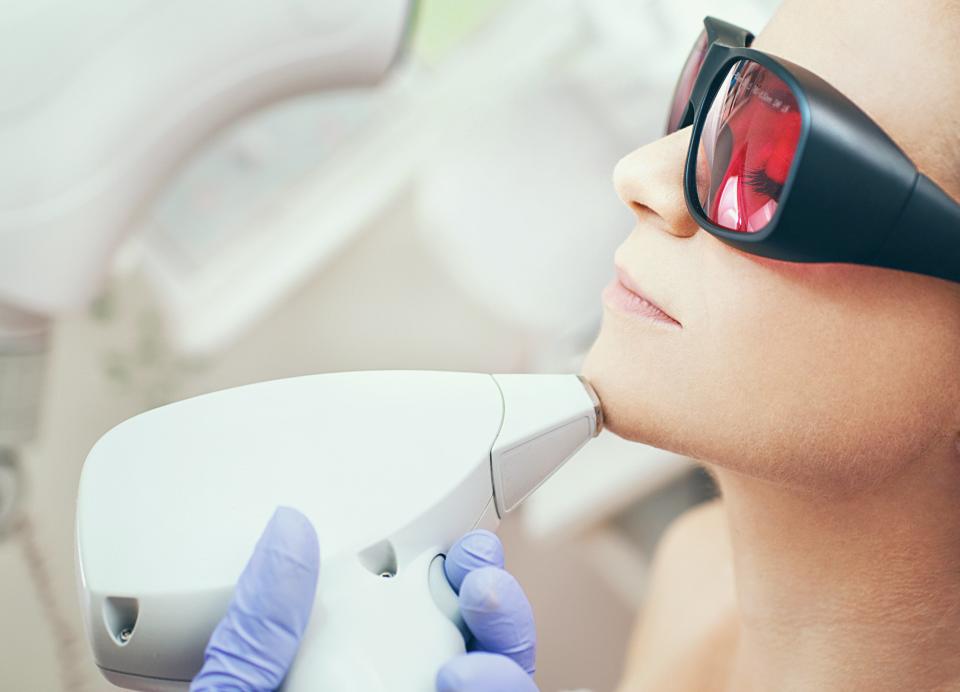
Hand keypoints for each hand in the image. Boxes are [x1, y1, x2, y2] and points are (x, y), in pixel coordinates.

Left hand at [189, 513, 537, 691]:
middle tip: (479, 579)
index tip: (457, 548)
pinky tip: (463, 684)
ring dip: (507, 663)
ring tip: (468, 658)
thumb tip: (287, 532)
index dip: (456, 578)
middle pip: (486, 654)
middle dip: (499, 609)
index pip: (427, 620)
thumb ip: (263, 627)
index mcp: (359, 682)